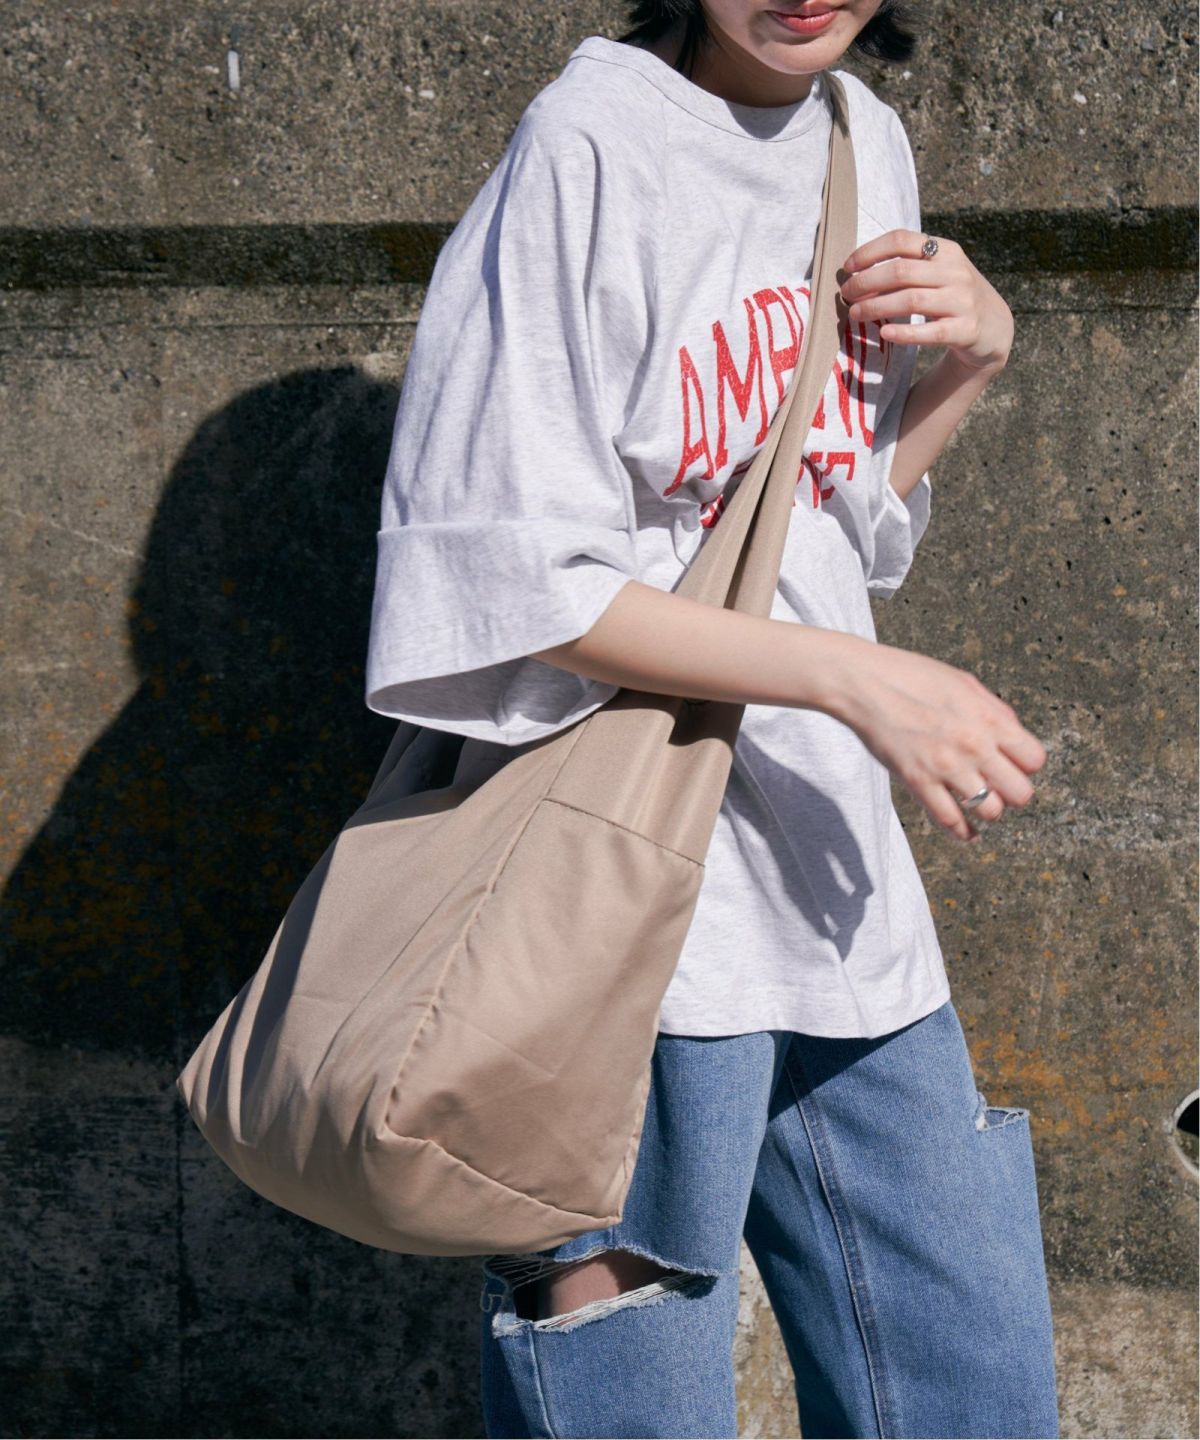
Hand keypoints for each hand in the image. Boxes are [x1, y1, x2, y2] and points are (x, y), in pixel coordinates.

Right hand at [827, 639, 1046, 843]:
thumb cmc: (911, 677)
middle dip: (1012, 792)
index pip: (1034, 760)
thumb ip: (994, 710)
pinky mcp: (918, 782)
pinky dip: (962, 833)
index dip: (1025, 766)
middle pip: (1020, 793)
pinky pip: (950, 821)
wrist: (864, 683)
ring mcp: (946, 767)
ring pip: (990, 812)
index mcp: (989, 719)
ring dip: (986, 810)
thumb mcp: (964, 683)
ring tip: (975, 802)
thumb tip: (1012, 734)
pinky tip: (966, 832)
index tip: (1011, 764)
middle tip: (997, 786)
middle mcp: (974, 746)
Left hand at [840, 229, 1013, 375]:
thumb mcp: (938, 271)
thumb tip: (856, 272)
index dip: (869, 252)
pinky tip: (885, 334)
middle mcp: (955, 272)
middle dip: (866, 282)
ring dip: (877, 307)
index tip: (847, 267)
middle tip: (846, 294)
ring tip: (855, 314)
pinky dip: (905, 333)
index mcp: (945, 251)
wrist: (994, 327)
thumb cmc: (953, 296)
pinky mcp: (965, 330)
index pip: (901, 240)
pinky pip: (930, 332)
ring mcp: (962, 300)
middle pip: (901, 271)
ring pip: (911, 300)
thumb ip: (907, 267)